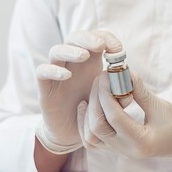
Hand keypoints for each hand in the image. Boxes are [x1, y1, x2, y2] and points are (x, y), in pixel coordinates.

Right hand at [35, 31, 121, 153]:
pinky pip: (42, 71)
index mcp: (90, 62)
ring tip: (84, 56)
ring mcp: (56, 73)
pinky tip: (66, 75)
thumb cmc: (92, 112)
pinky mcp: (45, 87)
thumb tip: (128, 83)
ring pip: (56, 51)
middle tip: (100, 46)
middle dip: (87, 38)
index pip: (95, 38)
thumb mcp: (111, 101)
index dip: (106, 38)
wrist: (72, 133)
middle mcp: (71, 63)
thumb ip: (120, 92)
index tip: (118, 49)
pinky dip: (53, 70)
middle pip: (74, 38)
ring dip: (70, 50)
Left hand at [77, 72, 171, 171]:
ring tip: (94, 91)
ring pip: (90, 136)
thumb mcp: (161, 106)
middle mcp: (126, 150)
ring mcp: (118, 151)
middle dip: (96, 99)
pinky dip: (85, 124)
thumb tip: (124, 72)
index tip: (105, 75)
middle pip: (97, 127)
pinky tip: (86, 106)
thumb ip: (140, 91)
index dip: (106, 93)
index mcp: (141, 142)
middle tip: (100, 79)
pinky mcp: (114, 148)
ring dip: (88, 112)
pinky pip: (92, 140)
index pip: (114, 117)